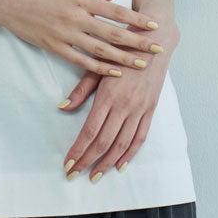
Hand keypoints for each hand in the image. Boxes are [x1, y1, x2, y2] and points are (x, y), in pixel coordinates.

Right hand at [0, 0, 163, 77]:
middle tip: (158, 48)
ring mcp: (65, 34)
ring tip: (142, 64)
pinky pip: (81, 61)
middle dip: (138, 42)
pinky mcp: (54, 46)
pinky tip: (114, 73)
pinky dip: (99, 68)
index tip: (154, 26)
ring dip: (124, 58)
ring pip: (101, 50)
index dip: (136, 20)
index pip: (116, 11)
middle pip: (114, 33)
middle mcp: (76, 17)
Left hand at [58, 35, 170, 181]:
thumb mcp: (98, 66)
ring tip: (95, 175)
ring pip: (122, 144)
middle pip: (104, 142)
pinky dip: (130, 154)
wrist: (154, 42)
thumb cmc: (122, 50)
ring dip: (107, 163)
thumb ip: (81, 90)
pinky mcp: (150, 109)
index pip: (90, 131)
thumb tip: (63, 107)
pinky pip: (140, 137)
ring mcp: (140, 109)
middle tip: (74, 174)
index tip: (67, 163)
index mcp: (108, 95)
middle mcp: (125, 105)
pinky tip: (120, 165)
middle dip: (88, 161)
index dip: (78, 150)